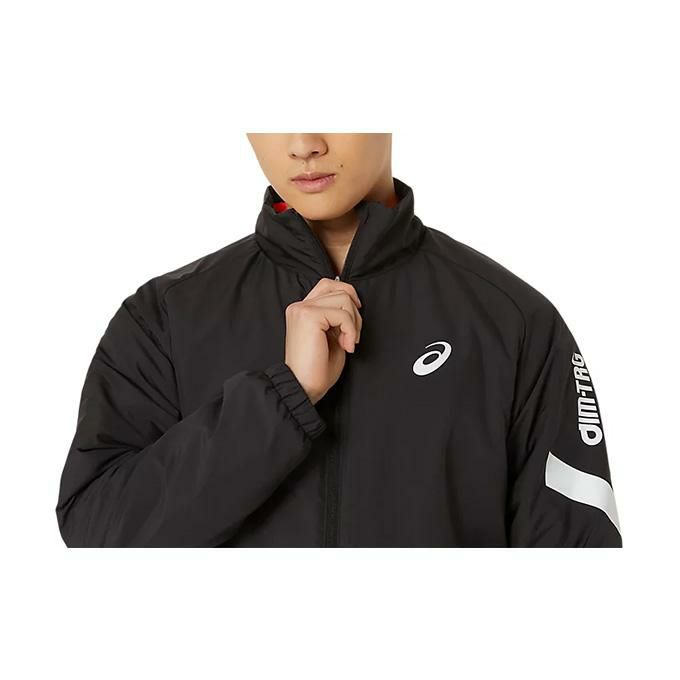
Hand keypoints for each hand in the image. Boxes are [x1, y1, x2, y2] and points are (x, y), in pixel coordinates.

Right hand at [284, 277, 362, 404]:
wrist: (303, 388)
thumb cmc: (317, 369)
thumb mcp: (331, 336)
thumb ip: (338, 317)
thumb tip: (353, 302)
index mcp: (302, 310)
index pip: (328, 284)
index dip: (348, 296)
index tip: (354, 321)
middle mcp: (299, 306)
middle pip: (339, 289)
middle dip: (355, 312)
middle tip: (353, 337)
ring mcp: (302, 309)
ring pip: (344, 298)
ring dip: (354, 323)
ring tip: (349, 343)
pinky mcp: (308, 316)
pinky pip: (343, 314)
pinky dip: (351, 331)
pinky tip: (346, 347)